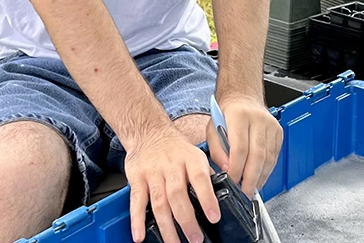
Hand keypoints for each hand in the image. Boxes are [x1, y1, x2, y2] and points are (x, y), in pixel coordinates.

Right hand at [126, 125, 220, 242]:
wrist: (149, 131)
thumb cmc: (175, 148)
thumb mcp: (195, 154)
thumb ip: (207, 174)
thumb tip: (226, 191)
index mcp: (190, 159)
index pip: (200, 178)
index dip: (207, 198)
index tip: (214, 217)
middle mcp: (171, 165)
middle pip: (178, 195)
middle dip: (187, 221)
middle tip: (195, 239)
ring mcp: (153, 172)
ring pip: (160, 202)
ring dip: (167, 227)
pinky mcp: (137, 178)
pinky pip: (137, 201)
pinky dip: (137, 220)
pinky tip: (139, 235)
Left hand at [206, 95, 282, 197]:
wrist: (243, 97)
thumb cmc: (226, 114)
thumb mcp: (212, 129)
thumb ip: (217, 150)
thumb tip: (227, 169)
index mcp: (239, 115)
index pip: (240, 148)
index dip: (236, 169)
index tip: (232, 182)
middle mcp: (257, 119)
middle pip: (257, 155)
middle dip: (250, 179)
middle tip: (244, 193)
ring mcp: (270, 124)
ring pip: (268, 158)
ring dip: (260, 177)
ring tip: (251, 189)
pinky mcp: (278, 131)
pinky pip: (275, 156)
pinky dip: (267, 171)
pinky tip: (259, 178)